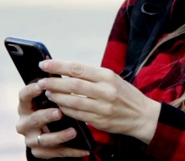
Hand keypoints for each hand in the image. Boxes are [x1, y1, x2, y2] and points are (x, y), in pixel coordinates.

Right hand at [16, 82, 90, 158]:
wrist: (48, 133)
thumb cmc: (50, 109)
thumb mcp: (48, 100)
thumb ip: (54, 90)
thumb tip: (63, 71)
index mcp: (26, 107)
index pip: (23, 97)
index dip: (30, 91)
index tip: (41, 86)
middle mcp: (25, 124)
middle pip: (33, 119)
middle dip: (46, 116)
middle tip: (59, 112)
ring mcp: (32, 139)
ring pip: (44, 140)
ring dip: (59, 136)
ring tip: (73, 131)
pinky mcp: (40, 152)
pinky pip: (57, 152)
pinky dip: (72, 151)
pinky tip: (84, 149)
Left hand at [37, 60, 161, 143]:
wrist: (143, 115)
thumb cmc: (125, 94)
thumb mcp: (113, 78)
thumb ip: (92, 75)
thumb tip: (67, 70)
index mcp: (107, 76)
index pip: (78, 69)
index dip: (58, 66)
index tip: (44, 64)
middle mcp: (106, 91)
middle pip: (73, 86)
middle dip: (53, 83)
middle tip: (41, 81)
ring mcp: (103, 107)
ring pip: (73, 102)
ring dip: (57, 97)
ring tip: (48, 93)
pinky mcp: (100, 121)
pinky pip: (78, 115)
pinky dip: (66, 110)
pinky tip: (58, 106)